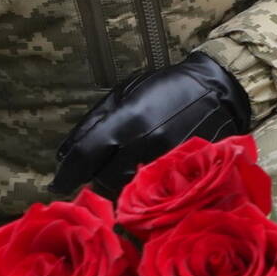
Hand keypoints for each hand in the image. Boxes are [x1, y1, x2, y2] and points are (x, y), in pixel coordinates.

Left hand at [51, 52, 252, 199]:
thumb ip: (93, 123)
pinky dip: (140, 187)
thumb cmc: (167, 86)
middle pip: (104, 180)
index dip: (66, 175)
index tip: (57, 184)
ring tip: (115, 176)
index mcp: (126, 121)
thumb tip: (65, 154)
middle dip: (93, 180)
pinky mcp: (183, 171)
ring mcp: (166, 161)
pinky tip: (139, 180)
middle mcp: (144, 144)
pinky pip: (152, 189)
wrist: (219, 91)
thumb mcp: (124, 93)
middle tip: (93, 175)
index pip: (85, 157)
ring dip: (115, 186)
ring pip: (127, 188)